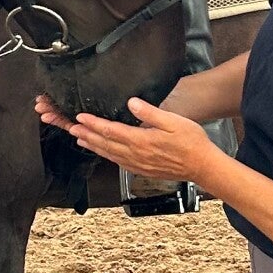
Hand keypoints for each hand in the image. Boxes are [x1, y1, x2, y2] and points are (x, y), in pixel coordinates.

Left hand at [34, 93, 226, 186]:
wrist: (201, 166)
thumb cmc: (190, 142)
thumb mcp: (173, 121)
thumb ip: (150, 112)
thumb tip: (132, 102)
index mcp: (141, 140)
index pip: (111, 131)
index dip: (93, 124)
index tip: (80, 117)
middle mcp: (135, 154)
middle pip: (105, 144)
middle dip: (86, 135)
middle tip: (71, 127)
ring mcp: (137, 164)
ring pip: (108, 154)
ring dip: (92, 145)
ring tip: (79, 138)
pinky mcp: (140, 169)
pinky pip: (117, 162)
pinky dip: (105, 155)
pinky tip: (101, 151)